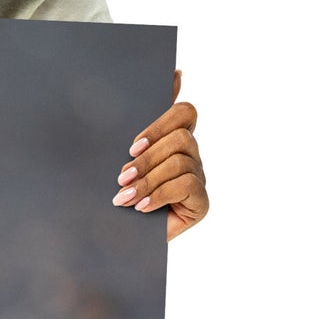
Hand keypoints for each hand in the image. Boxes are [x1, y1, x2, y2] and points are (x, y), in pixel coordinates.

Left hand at [112, 68, 207, 241]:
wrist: (116, 241)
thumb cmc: (116, 193)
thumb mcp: (117, 159)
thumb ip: (132, 124)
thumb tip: (167, 77)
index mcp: (172, 139)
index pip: (184, 112)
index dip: (161, 122)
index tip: (132, 145)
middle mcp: (190, 155)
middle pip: (182, 136)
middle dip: (147, 157)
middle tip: (121, 176)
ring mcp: (198, 177)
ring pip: (181, 161)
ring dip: (148, 179)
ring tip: (124, 197)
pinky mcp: (201, 202)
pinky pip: (188, 185)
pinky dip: (160, 195)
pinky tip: (141, 207)